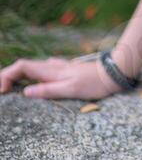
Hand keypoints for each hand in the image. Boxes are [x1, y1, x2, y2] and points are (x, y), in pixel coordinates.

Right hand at [0, 56, 124, 99]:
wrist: (112, 73)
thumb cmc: (93, 84)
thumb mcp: (70, 89)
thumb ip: (48, 90)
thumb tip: (25, 92)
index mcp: (50, 70)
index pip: (21, 66)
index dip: (7, 75)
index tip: (1, 90)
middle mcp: (52, 66)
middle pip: (23, 67)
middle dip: (7, 75)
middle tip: (0, 90)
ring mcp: (57, 67)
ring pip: (31, 68)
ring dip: (17, 76)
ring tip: (8, 88)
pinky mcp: (63, 70)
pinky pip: (41, 71)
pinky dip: (30, 76)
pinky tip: (31, 83)